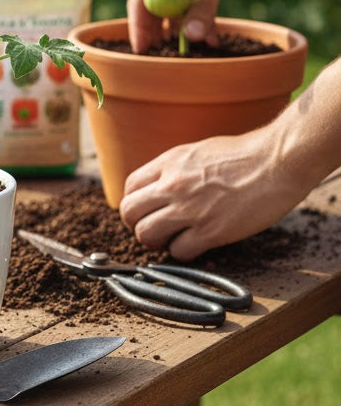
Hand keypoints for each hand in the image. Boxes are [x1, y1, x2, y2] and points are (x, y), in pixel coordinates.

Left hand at [118, 130, 306, 259]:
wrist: (275, 161)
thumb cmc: (243, 155)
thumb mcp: (196, 152)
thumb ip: (174, 169)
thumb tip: (161, 186)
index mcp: (168, 164)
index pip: (130, 188)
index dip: (134, 203)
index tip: (145, 212)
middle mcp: (172, 186)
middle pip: (130, 212)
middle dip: (136, 225)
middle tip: (152, 230)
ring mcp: (190, 209)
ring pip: (146, 235)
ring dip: (156, 242)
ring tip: (171, 240)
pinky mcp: (211, 230)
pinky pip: (179, 251)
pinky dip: (183, 253)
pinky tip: (196, 246)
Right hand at [127, 0, 273, 52]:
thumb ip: (201, 6)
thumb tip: (192, 38)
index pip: (139, 0)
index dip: (138, 26)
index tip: (141, 51)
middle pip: (154, 7)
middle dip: (158, 32)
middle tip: (162, 58)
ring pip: (176, 9)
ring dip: (183, 30)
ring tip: (188, 53)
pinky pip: (195, 6)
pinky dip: (201, 21)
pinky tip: (211, 39)